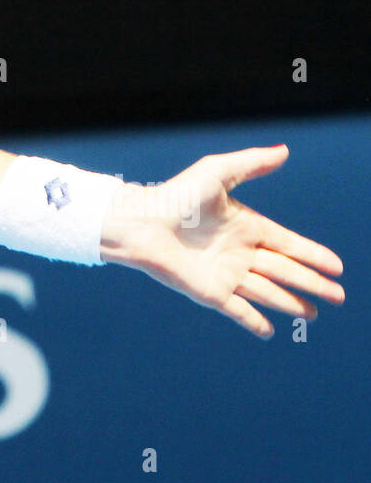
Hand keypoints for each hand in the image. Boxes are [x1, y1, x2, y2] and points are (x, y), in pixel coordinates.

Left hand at [100, 145, 344, 337]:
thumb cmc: (176, 195)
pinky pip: (238, 311)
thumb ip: (251, 164)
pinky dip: (254, 321)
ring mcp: (226, 274)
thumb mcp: (217, 173)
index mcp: (245, 225)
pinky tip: (269, 331)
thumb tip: (284, 150)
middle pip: (285, 271)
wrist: (142, 224)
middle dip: (313, 283)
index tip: (338, 266)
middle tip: (340, 296)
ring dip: (291, 303)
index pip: (287, 244)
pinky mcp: (210, 292)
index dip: (313, 255)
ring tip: (314, 313)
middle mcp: (239, 252)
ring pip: (268, 292)